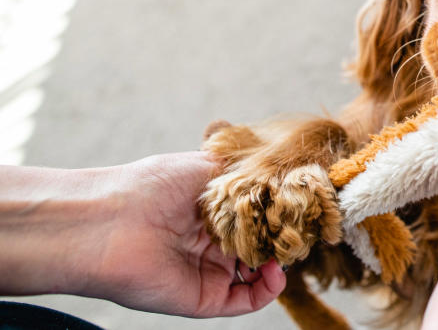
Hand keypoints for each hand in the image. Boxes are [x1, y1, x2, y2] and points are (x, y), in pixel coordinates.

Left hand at [92, 152, 285, 315]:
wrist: (109, 220)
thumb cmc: (152, 185)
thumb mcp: (208, 165)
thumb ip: (247, 172)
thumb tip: (283, 173)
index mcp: (212, 211)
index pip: (257, 216)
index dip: (279, 213)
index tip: (299, 205)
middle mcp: (211, 243)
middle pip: (260, 246)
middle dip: (282, 239)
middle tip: (299, 230)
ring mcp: (208, 272)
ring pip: (258, 275)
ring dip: (279, 264)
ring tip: (288, 250)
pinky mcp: (204, 298)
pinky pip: (245, 300)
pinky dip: (267, 290)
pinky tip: (275, 272)